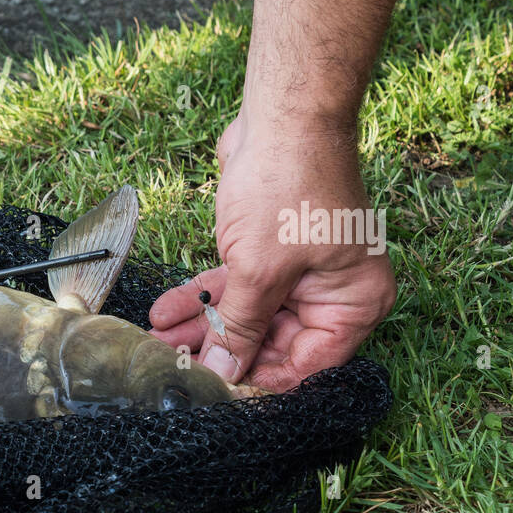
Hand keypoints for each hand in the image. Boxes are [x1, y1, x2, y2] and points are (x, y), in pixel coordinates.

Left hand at [148, 115, 396, 390]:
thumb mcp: (260, 271)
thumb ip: (239, 328)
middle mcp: (331, 292)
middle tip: (177, 367)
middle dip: (221, 352)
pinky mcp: (267, 254)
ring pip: (245, 316)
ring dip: (201, 327)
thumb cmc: (289, 187)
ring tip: (159, 342)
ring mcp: (298, 273)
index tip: (218, 394)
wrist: (280, 118)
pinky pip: (234, 289)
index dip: (261, 381)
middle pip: (271, 343)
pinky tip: (164, 312)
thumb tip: (222, 375)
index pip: (307, 365)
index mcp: (353, 303)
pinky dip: (201, 298)